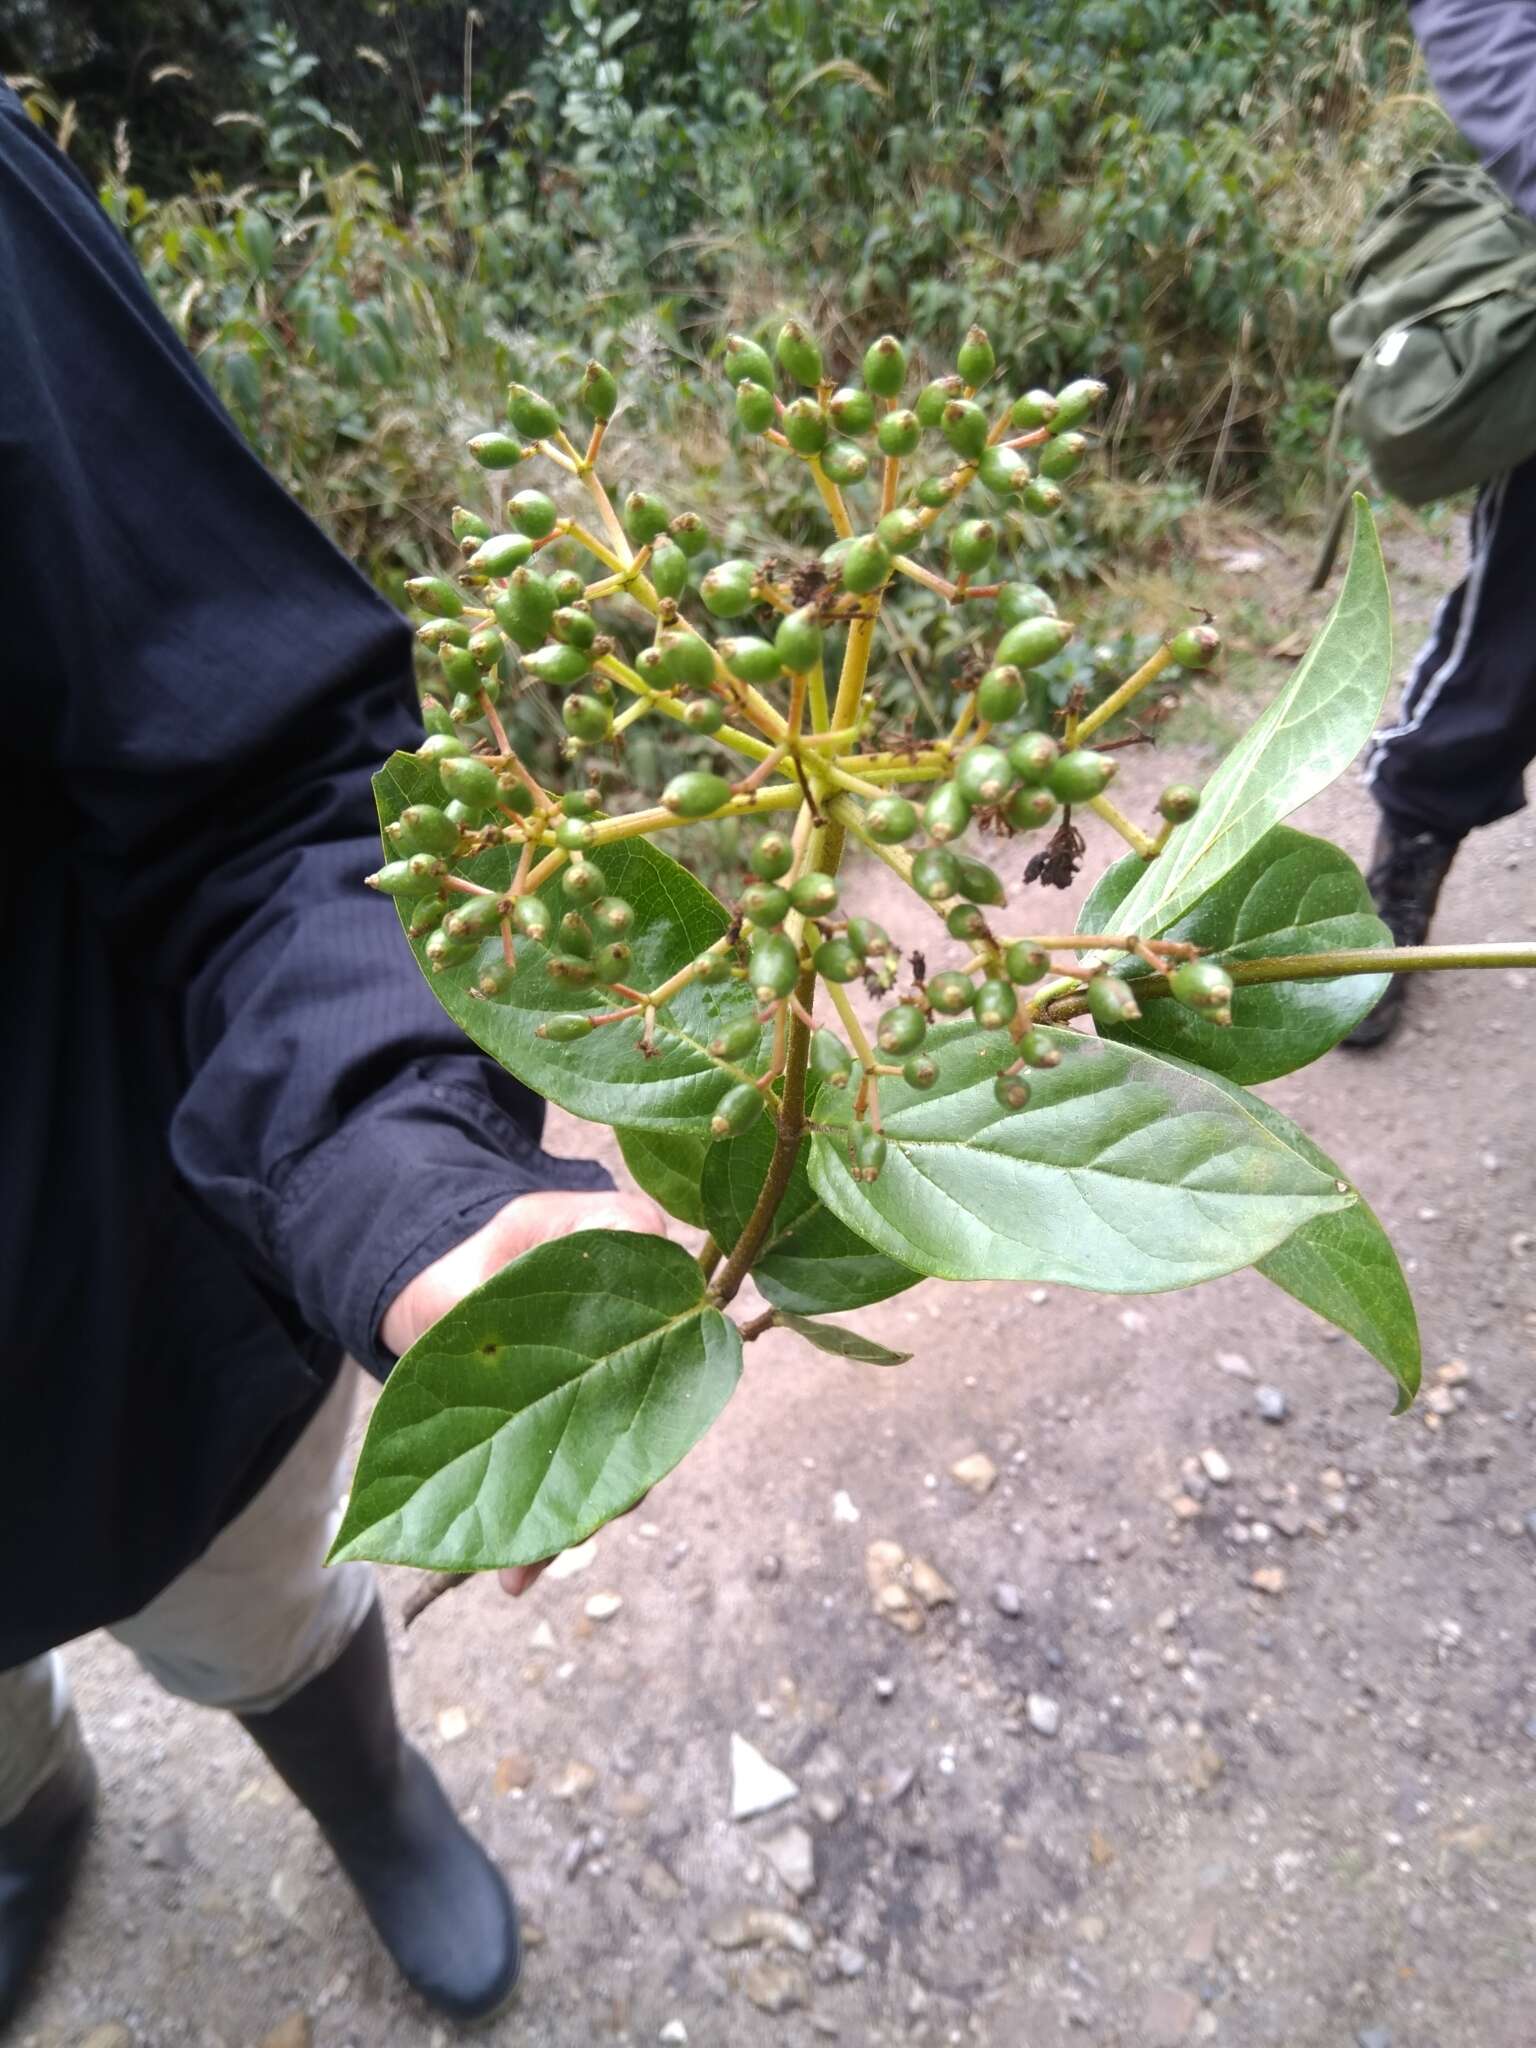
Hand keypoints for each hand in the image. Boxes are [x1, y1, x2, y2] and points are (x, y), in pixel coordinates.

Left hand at [379, 1188, 667, 1599]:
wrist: (439, 1270)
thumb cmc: (512, 1242)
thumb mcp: (557, 1218)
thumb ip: (610, 1222)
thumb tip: (652, 1233)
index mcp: (654, 1329)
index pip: (680, 1376)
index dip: (665, 1411)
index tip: (646, 1434)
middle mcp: (632, 1391)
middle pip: (642, 1455)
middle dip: (608, 1496)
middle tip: (582, 1520)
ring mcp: (584, 1429)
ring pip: (595, 1493)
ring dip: (561, 1534)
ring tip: (525, 1567)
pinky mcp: (534, 1456)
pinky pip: (544, 1511)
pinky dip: (530, 1548)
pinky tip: (513, 1582)